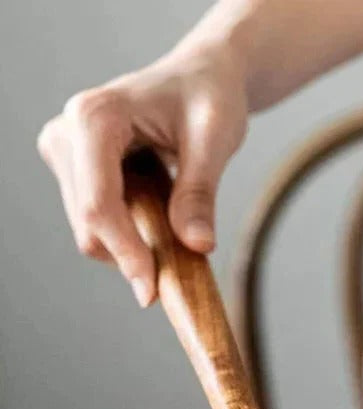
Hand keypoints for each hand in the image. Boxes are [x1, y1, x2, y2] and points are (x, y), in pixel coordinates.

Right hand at [37, 45, 247, 306]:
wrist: (201, 79)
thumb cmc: (209, 98)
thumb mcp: (215, 139)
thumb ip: (200, 193)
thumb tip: (197, 246)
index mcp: (94, 118)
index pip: (98, 204)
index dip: (124, 253)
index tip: (152, 292)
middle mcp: (66, 134)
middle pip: (89, 226)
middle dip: (133, 254)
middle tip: (185, 257)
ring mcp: (66, 155)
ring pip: (91, 233)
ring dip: (134, 245)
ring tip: (175, 216)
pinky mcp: (75, 173)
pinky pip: (99, 226)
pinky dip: (132, 236)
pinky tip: (159, 211)